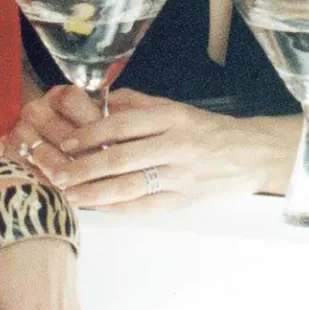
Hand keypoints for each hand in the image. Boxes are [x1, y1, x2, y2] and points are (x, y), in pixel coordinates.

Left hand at [7, 87, 285, 210]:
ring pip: (131, 187)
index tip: (66, 144)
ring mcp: (180, 176)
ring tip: (70, 196)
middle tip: (58, 175)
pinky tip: (98, 208)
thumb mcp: (175, 108)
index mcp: (171, 118)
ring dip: (96, 193)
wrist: (250, 154)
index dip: (91, 135)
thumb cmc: (206, 130)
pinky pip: (145, 207)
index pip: (123, 126)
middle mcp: (175, 145)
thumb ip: (138, 105)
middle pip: (122, 159)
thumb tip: (101, 101)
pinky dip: (119, 208)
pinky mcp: (184, 199)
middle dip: (85, 169)